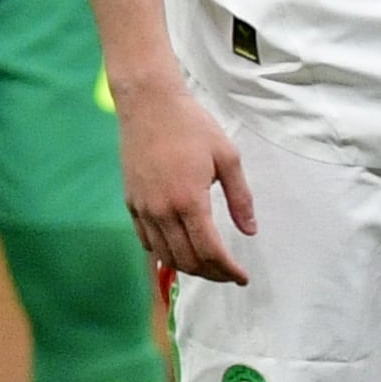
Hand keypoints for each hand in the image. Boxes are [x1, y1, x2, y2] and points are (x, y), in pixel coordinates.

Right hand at [120, 70, 255, 283]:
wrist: (149, 104)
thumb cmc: (192, 126)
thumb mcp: (228, 157)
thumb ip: (240, 198)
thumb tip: (250, 231)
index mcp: (190, 200)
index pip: (210, 251)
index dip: (228, 270)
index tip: (242, 277)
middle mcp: (162, 211)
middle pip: (187, 260)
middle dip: (212, 273)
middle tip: (229, 274)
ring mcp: (143, 208)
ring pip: (165, 255)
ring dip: (188, 268)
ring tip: (208, 266)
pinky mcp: (130, 203)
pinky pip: (145, 241)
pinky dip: (163, 254)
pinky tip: (178, 251)